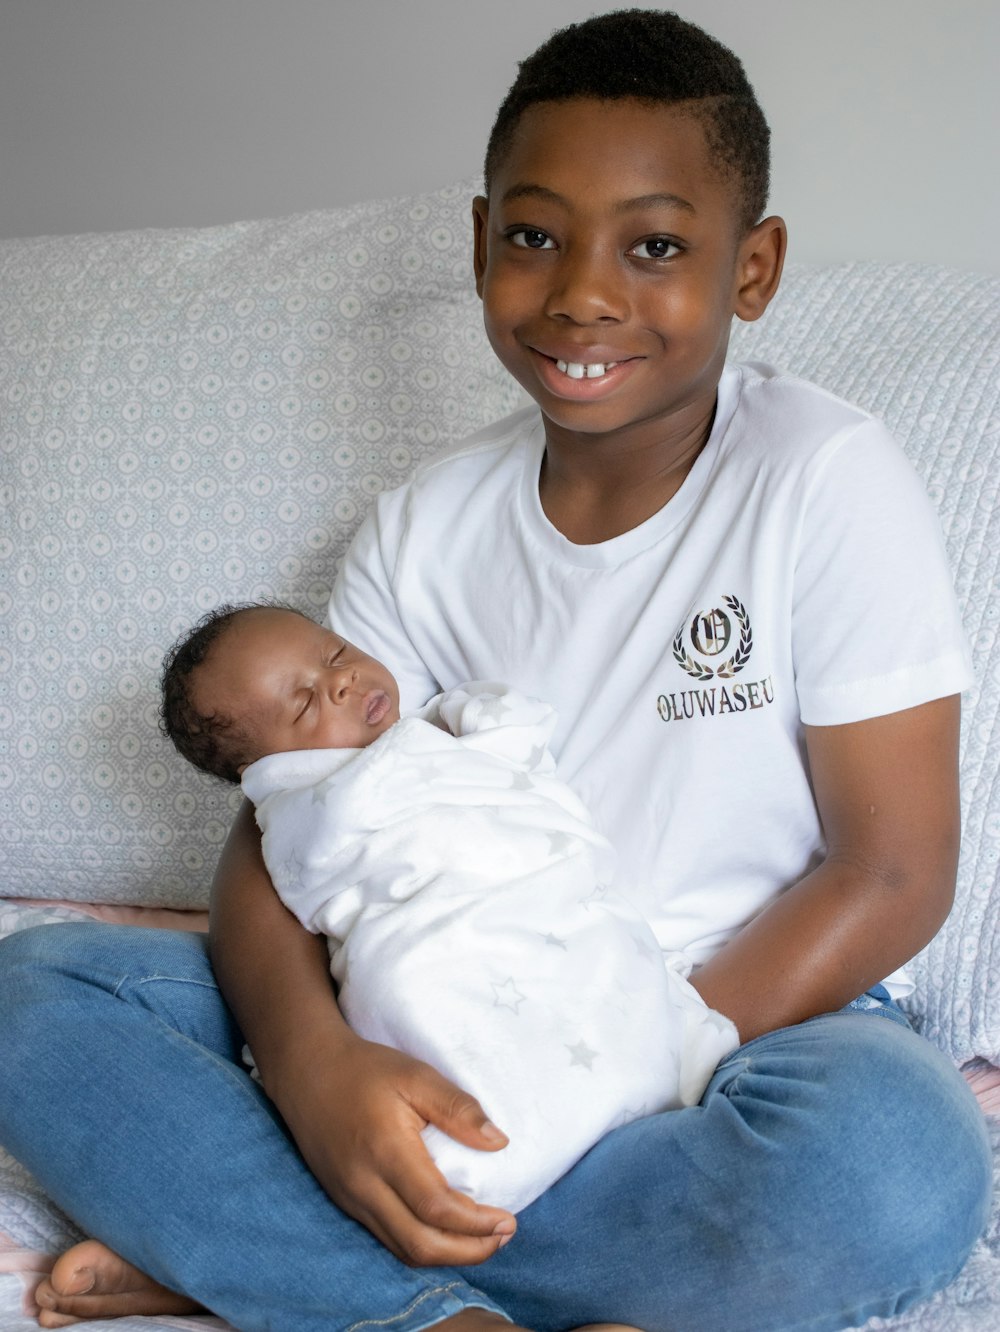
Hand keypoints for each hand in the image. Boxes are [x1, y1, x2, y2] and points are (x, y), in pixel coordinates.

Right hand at [270, 1031, 516, 1266]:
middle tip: (503, 1236)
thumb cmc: (365, 1069)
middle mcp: (365, 1186)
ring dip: (447, 1254)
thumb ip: (458, 1109)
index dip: (476, 1223)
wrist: (307, 1071)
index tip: (509, 1219)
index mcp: (386, 1153)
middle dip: (468, 1251)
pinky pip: (387, 1238)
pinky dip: (421, 1244)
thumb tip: (499, 1143)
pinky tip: (445, 1230)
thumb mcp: (416, 1075)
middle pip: (420, 1244)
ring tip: (482, 1239)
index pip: (436, 1208)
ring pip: (402, 1249)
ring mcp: (351, 1199)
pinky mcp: (345, 1201)